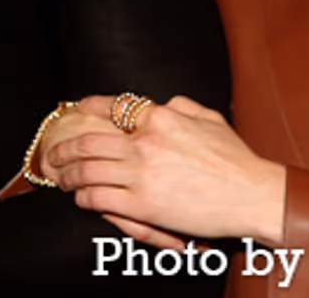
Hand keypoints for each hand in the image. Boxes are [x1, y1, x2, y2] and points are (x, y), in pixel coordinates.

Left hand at [50, 95, 285, 247]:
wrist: (253, 195)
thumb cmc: (236, 160)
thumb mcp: (209, 118)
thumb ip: (182, 106)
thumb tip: (164, 102)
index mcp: (161, 117)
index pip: (112, 106)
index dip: (87, 107)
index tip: (76, 110)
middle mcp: (146, 142)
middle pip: (88, 140)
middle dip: (65, 147)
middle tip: (55, 152)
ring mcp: (142, 174)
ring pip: (88, 171)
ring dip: (68, 174)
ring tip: (62, 178)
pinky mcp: (143, 205)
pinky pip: (100, 198)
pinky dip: (84, 197)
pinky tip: (81, 198)